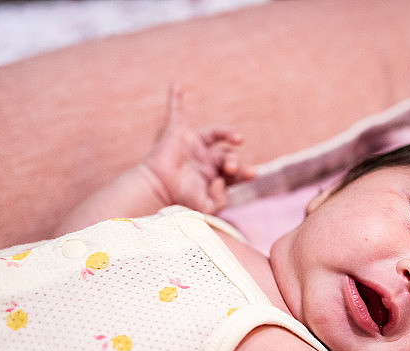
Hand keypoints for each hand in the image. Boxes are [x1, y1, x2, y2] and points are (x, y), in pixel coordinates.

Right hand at [142, 83, 255, 212]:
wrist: (157, 191)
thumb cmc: (180, 200)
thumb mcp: (206, 206)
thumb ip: (220, 199)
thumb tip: (224, 181)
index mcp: (213, 175)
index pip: (234, 172)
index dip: (244, 172)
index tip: (251, 174)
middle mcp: (205, 159)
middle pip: (228, 154)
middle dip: (234, 161)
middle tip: (231, 167)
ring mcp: (192, 145)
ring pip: (216, 133)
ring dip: (228, 134)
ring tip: (238, 139)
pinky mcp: (177, 134)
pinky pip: (176, 112)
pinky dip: (175, 99)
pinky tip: (177, 84)